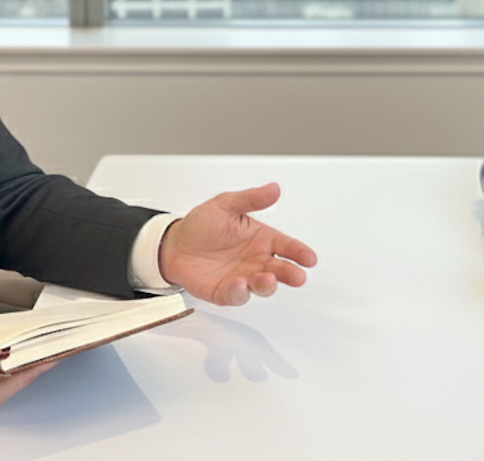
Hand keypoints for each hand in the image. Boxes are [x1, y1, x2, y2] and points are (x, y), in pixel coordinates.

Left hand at [159, 183, 317, 305]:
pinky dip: (240, 292)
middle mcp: (255, 260)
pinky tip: (240, 283)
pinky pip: (236, 295)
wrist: (173, 244)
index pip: (286, 246)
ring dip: (267, 285)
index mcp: (260, 238)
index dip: (299, 252)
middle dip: (290, 274)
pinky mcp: (226, 292)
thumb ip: (250, 199)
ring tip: (267, 278)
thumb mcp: (226, 205)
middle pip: (280, 270)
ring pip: (262, 286)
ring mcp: (243, 277)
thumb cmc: (202, 225)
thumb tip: (274, 188)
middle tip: (298, 276)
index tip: (310, 258)